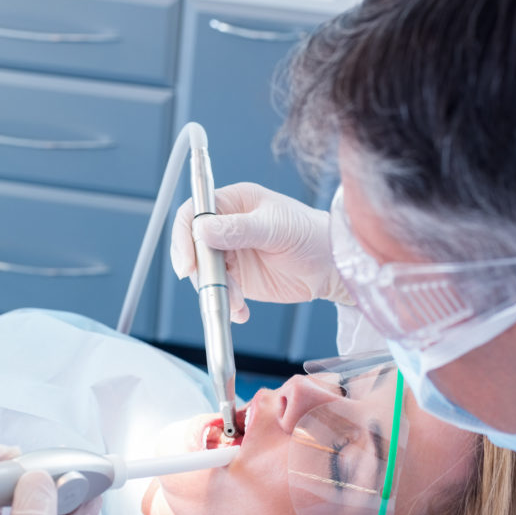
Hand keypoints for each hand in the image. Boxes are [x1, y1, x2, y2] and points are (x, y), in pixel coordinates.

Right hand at [170, 182, 349, 322]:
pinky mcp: (236, 277)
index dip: (184, 238)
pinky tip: (241, 312)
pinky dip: (227, 304)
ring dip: (217, 292)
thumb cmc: (310, 235)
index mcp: (233, 203)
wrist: (331, 266)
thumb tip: (202, 229)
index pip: (193, 214)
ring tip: (238, 304)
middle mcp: (226, 226)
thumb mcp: (276, 228)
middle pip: (193, 247)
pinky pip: (220, 292)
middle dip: (202, 272)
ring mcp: (229, 253)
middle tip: (217, 290)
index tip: (188, 265)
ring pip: (205, 274)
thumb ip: (238, 228)